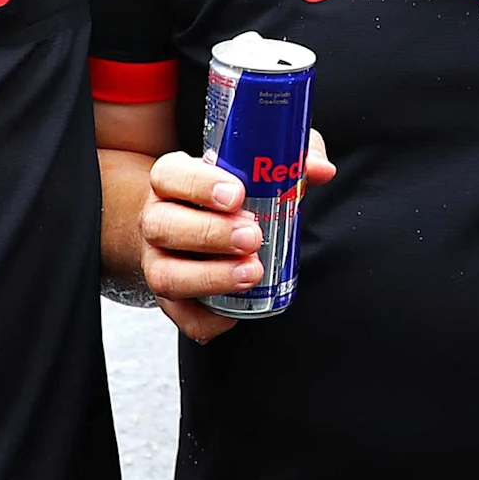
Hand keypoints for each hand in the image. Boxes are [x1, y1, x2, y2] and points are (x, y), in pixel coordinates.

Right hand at [138, 137, 334, 342]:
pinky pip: (180, 316)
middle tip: (253, 236)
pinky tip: (235, 314)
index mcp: (172, 180)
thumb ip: (290, 159)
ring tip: (252, 273)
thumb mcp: (258, 165)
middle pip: (162, 225)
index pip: (170, 175)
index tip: (236, 194)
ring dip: (208, 277)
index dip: (198, 185)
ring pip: (165, 274)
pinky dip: (205, 320)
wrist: (193, 223)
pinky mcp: (170, 297)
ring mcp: (158, 260)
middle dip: (210, 234)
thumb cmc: (232, 191)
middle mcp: (157, 219)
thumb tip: (320, 170)